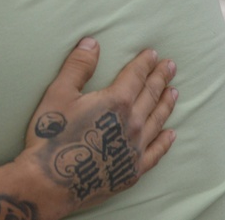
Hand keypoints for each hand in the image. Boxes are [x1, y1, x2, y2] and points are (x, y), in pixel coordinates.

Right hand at [17, 38, 176, 216]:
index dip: (144, 63)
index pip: (135, 76)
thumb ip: (78, 66)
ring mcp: (134, 148)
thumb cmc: (52, 135)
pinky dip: (165, 141)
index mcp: (115, 102)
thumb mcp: (59, 93)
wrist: (50, 182)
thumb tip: (92, 42)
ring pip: (157, 121)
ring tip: (174, 92)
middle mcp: (132, 123)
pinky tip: (171, 133)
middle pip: (150, 95)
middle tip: (171, 66)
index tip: (154, 53)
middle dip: (160, 78)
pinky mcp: (132, 170)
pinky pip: (156, 153)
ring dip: (166, 104)